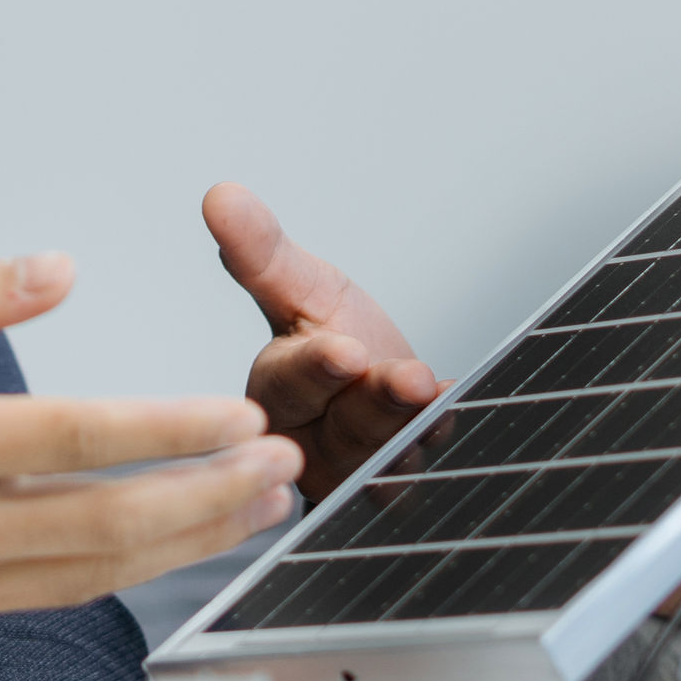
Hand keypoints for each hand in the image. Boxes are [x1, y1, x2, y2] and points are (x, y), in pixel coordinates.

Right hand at [0, 252, 298, 663]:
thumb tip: (58, 271)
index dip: (172, 429)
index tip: (240, 415)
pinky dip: (134, 569)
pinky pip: (63, 592)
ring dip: (191, 539)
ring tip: (262, 505)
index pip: (78, 440)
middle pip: (111, 523)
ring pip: (99, 571)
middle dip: (212, 496)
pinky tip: (181, 539)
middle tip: (284, 466)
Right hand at [206, 183, 441, 504]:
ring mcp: (357, 470)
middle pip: (344, 427)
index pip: (290, 384)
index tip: (345, 352)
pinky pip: (421, 471)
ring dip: (415, 424)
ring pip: (386, 454)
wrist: (376, 388)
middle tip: (410, 380)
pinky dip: (442, 444)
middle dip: (377, 404)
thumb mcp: (300, 288)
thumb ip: (262, 251)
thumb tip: (220, 196)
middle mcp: (312, 441)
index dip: (317, 371)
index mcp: (278, 391)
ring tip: (438, 392)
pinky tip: (460, 412)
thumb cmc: (328, 337)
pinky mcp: (396, 485)